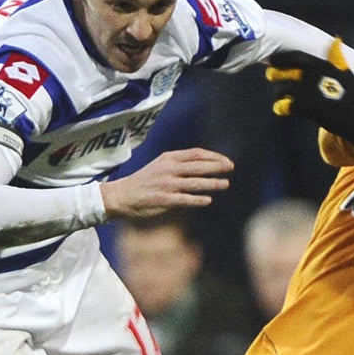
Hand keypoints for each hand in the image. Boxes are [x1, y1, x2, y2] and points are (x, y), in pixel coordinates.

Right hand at [100, 148, 232, 218]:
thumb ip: (179, 165)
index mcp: (168, 158)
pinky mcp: (163, 200)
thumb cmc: (145, 181)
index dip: (213, 156)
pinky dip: (197, 200)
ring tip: (226, 184)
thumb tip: (203, 167)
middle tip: (230, 168)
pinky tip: (208, 200)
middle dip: (216, 166)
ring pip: (194, 183)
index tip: (225, 161)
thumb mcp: (161, 166)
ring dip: (212, 183)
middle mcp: (168, 169)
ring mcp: (166, 185)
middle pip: (198, 166)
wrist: (122, 195)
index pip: (196, 154)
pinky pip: (184, 199)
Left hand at [266, 38, 353, 145]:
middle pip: (283, 71)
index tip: (273, 60)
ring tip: (279, 97)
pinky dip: (281, 107)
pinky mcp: (306, 107)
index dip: (281, 58)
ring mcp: (308, 91)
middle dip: (274, 74)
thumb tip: (336, 41)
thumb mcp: (346, 72)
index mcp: (321, 65)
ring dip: (278, 93)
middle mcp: (313, 75)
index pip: (295, 56)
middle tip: (271, 76)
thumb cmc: (352, 96)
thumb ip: (337, 57)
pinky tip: (282, 109)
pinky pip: (285, 105)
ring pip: (282, 89)